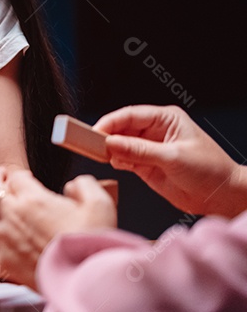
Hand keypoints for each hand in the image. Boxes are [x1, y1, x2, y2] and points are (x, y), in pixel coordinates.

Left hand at [0, 168, 115, 288]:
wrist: (88, 280)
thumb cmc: (93, 244)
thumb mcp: (100, 204)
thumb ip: (84, 185)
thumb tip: (73, 185)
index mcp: (34, 199)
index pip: (16, 177)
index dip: (21, 176)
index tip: (27, 181)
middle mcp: (13, 215)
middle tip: (0, 179)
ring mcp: (5, 239)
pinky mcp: (3, 264)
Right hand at [95, 105, 246, 217]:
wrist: (223, 196)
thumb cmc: (210, 170)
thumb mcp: (173, 157)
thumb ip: (140, 150)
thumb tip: (111, 143)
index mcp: (165, 119)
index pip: (129, 115)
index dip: (110, 122)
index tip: (94, 132)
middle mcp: (154, 131)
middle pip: (121, 128)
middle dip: (106, 135)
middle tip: (89, 144)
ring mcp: (149, 148)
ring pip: (120, 144)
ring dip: (110, 150)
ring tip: (99, 155)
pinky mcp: (146, 165)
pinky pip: (124, 159)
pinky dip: (117, 161)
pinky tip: (116, 164)